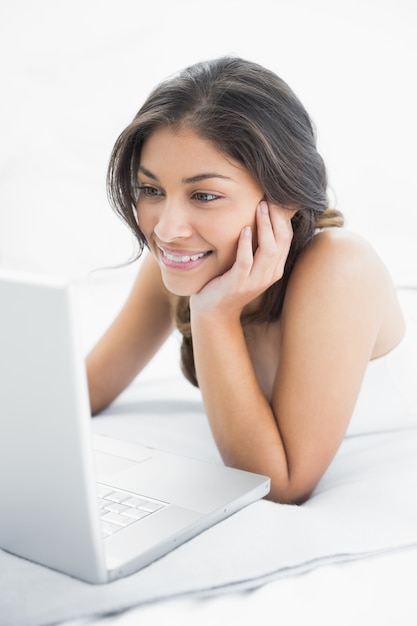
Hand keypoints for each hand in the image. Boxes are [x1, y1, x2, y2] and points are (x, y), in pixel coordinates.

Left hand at [190, 201, 294, 318]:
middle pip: (282, 240)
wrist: (214, 311)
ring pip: (269, 250)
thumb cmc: (229, 281)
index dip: (284, 216)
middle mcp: (269, 274)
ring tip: (259, 207)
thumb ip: (257, 245)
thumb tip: (261, 215)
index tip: (276, 197)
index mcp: (275, 267)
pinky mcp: (238, 283)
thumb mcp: (248, 263)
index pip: (287, 237)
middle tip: (269, 197)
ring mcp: (255, 280)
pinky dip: (246, 244)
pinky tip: (244, 230)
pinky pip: (246, 261)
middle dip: (277, 216)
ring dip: (265, 226)